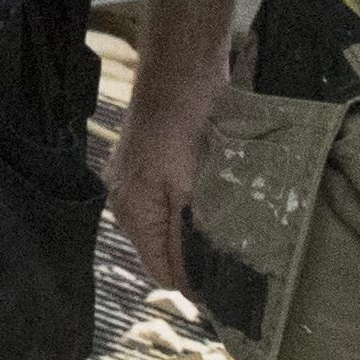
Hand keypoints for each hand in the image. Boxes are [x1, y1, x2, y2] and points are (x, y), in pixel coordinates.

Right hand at [104, 43, 232, 303]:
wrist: (181, 71)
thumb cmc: (186, 127)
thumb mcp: (189, 192)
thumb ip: (185, 241)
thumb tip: (189, 288)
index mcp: (132, 214)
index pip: (161, 273)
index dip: (194, 283)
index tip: (231, 284)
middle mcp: (124, 203)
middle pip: (160, 251)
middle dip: (193, 256)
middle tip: (235, 253)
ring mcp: (132, 181)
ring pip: (166, 226)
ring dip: (193, 229)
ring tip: (228, 223)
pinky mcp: (148, 163)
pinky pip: (168, 201)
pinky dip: (189, 205)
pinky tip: (212, 194)